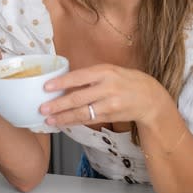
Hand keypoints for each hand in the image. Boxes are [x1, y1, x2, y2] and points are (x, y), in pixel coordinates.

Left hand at [38, 64, 165, 126]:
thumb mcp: (111, 70)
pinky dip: (74, 122)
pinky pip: (89, 120)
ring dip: (64, 117)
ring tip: (49, 120)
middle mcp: (107, 87)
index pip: (79, 77)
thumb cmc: (127, 81)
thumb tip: (65, 81)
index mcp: (105, 71)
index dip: (61, 83)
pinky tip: (64, 123)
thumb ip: (91, 75)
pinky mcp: (111, 116)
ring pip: (82, 113)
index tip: (46, 87)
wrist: (150, 98)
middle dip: (58, 105)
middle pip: (78, 98)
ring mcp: (110, 104)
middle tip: (42, 108)